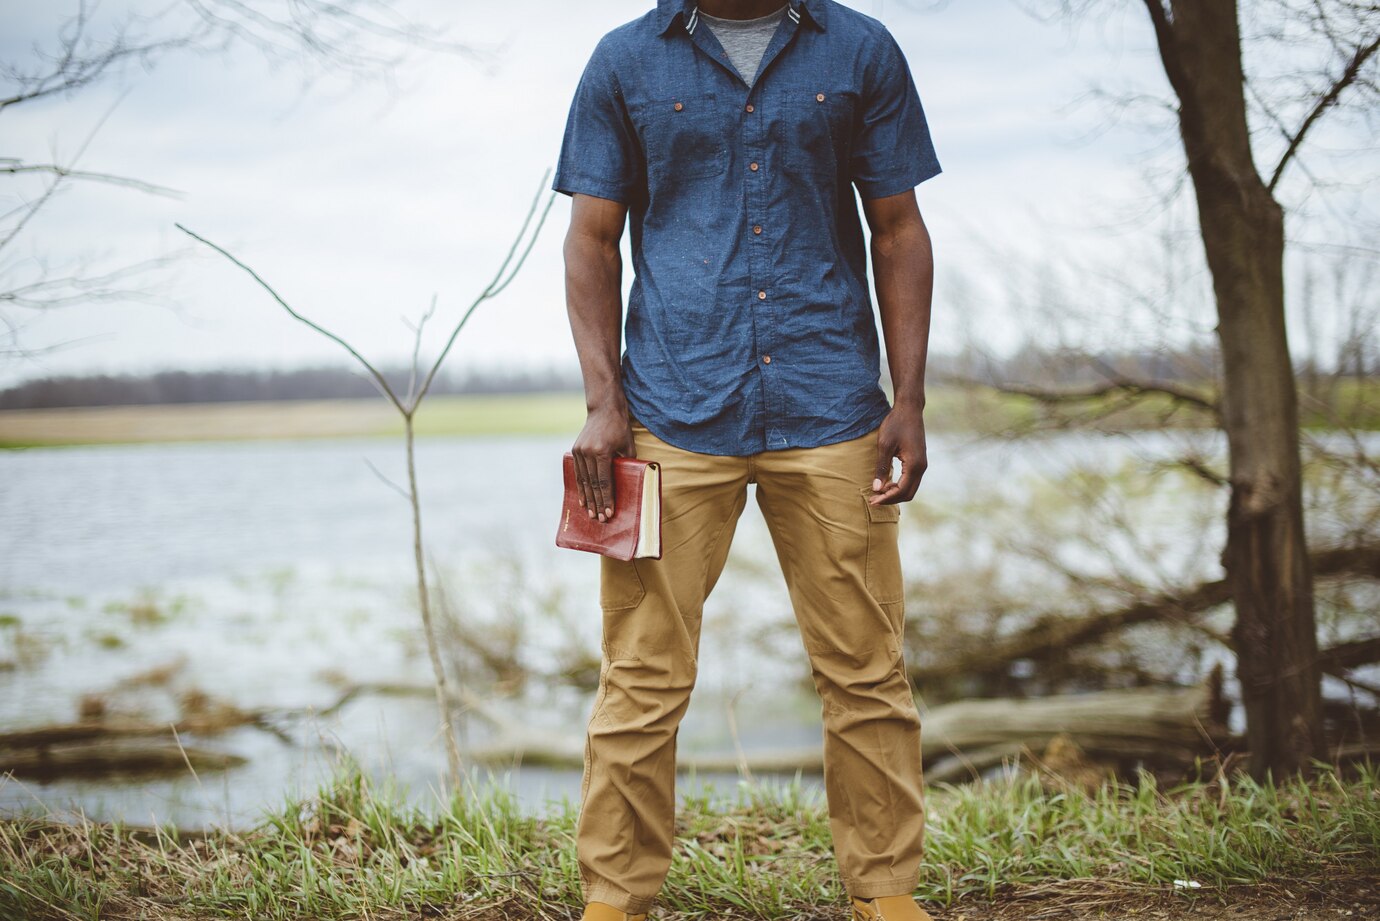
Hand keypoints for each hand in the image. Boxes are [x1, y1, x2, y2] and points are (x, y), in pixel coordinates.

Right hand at [571, 405, 635, 521]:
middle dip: (596, 503)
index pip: (604, 482)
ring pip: (583, 481)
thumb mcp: (628, 445)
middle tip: (599, 519)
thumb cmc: (620, 427)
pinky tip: (582, 499)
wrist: (603, 408)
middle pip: (592, 484)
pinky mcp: (575, 450)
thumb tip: (628, 484)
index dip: (606, 499)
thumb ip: (627, 464)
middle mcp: (588, 452)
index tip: (609, 513)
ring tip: (590, 513)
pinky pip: (578, 473)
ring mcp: (579, 451)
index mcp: (602, 452)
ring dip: (587, 498)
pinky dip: (580, 487)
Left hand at [870, 401, 926, 505]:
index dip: (886, 498)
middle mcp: (922, 467)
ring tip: (878, 491)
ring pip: (910, 488)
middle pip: (908, 493)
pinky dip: (899, 485)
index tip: (872, 500)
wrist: (909, 409)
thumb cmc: (896, 424)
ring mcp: (922, 464)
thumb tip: (877, 488)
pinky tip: (887, 483)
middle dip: (891, 499)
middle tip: (873, 499)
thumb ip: (882, 468)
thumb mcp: (885, 445)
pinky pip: (911, 480)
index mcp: (914, 465)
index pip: (901, 491)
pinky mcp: (919, 461)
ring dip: (895, 493)